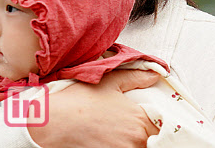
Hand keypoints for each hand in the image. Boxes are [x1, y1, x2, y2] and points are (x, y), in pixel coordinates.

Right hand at [28, 70, 159, 147]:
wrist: (51, 122)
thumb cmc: (77, 101)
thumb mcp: (107, 82)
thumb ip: (135, 77)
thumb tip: (156, 74)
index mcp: (139, 120)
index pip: (163, 127)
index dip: (156, 124)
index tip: (148, 121)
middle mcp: (136, 141)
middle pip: (151, 141)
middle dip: (144, 135)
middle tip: (123, 126)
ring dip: (131, 143)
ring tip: (112, 133)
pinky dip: (117, 147)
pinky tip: (105, 141)